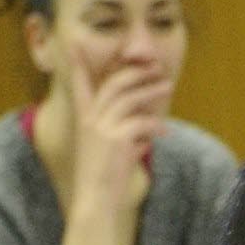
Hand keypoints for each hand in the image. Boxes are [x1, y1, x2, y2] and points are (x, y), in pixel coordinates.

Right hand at [63, 50, 171, 222]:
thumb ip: (127, 141)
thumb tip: (145, 139)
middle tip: (153, 66)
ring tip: (168, 86)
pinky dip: (156, 126)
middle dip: (134, 72)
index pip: (80, 85)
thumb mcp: (112, 155)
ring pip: (130, 99)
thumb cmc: (103, 181)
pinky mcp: (118, 140)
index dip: (79, 64)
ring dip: (151, 91)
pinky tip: (165, 133)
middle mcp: (91, 120)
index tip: (75, 43)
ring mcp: (103, 129)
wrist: (96, 200)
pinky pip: (142, 123)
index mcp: (84, 120)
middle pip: (113, 84)